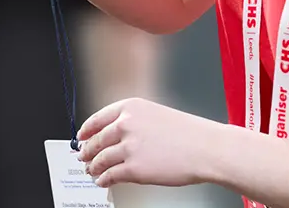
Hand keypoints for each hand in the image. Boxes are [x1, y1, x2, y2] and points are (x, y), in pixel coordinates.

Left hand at [76, 97, 218, 188]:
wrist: (207, 149)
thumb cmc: (189, 134)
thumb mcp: (156, 115)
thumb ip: (133, 122)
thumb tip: (114, 136)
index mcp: (131, 107)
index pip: (98, 118)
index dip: (86, 130)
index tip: (81, 137)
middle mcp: (126, 124)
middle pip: (96, 140)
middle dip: (87, 151)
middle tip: (83, 156)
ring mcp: (129, 147)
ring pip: (100, 159)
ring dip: (93, 167)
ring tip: (91, 171)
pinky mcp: (134, 169)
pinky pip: (110, 175)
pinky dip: (104, 179)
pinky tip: (103, 181)